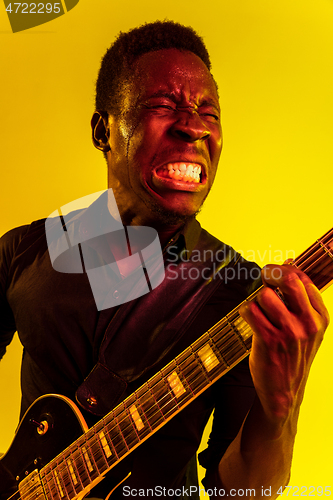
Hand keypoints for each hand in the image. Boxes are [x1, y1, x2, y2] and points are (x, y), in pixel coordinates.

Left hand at [239, 264, 329, 427]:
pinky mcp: (268, 340)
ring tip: (259, 312)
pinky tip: (250, 320)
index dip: (285, 270)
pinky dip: (245, 311)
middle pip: (287, 280)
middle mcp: (307, 323)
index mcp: (320, 317)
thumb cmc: (293, 356)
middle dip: (270, 274)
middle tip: (263, 279)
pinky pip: (249, 310)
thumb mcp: (307, 327)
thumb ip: (300, 297)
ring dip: (256, 300)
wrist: (284, 392)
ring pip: (264, 295)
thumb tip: (290, 263)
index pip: (303, 279)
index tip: (274, 274)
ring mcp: (288, 332)